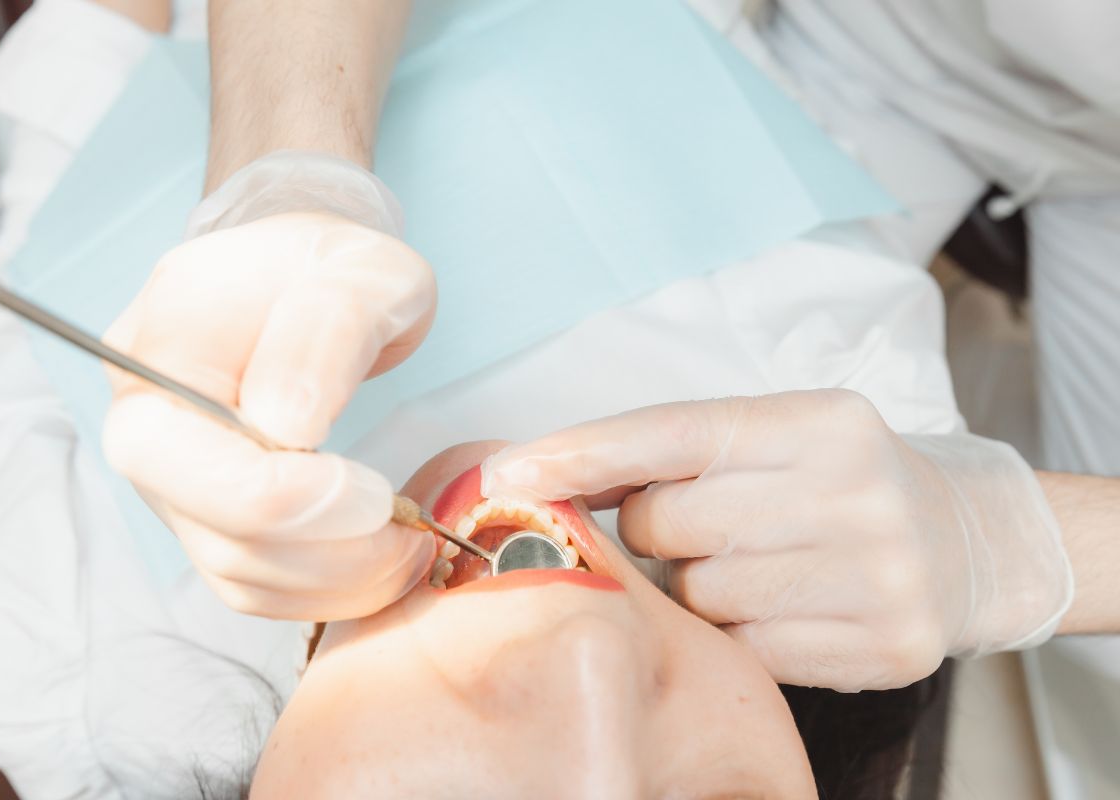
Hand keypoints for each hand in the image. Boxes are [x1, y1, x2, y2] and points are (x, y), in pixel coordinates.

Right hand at [102, 211, 436, 620]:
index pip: (177, 457)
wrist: (309, 281)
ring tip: (413, 543)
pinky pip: (263, 586)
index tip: (376, 493)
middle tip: (407, 531)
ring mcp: (179, 483)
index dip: (280, 497)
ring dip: (340, 580)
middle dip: (322, 552)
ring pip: (241, 576)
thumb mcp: (359, 269)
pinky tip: (386, 558)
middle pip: (210, 532)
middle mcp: (149, 429)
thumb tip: (286, 426)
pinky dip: (332, 591)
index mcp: (157, 350)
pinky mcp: (218, 521)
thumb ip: (327, 328)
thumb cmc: (332, 267)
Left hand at [482, 390, 1072, 690]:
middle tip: (700, 525)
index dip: (580, 454)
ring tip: (753, 566)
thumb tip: (549, 475)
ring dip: (696, 588)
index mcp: (819, 421)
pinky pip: (744, 654)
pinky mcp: (884, 645)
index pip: (670, 433)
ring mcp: (875, 573)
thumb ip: (676, 453)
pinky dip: (738, 637)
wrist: (967, 541)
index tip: (507, 474)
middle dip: (654, 529)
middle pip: (668, 522)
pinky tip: (780, 609)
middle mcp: (853, 490)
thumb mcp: (777, 437)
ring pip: (698, 596)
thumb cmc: (838, 482)